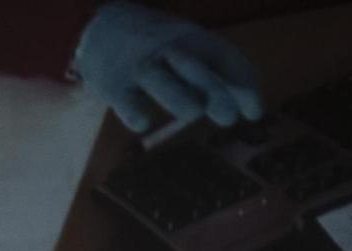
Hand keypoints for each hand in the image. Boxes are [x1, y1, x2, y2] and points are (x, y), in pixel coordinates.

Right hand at [74, 1, 262, 132]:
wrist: (97, 27)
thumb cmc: (152, 44)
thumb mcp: (185, 44)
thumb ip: (215, 71)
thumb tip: (249, 105)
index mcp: (190, 37)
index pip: (224, 59)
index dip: (242, 85)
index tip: (254, 112)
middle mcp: (167, 50)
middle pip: (200, 73)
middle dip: (219, 97)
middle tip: (229, 118)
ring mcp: (140, 68)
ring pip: (169, 90)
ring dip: (186, 104)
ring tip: (191, 113)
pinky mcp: (113, 86)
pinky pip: (132, 109)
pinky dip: (140, 118)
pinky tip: (143, 122)